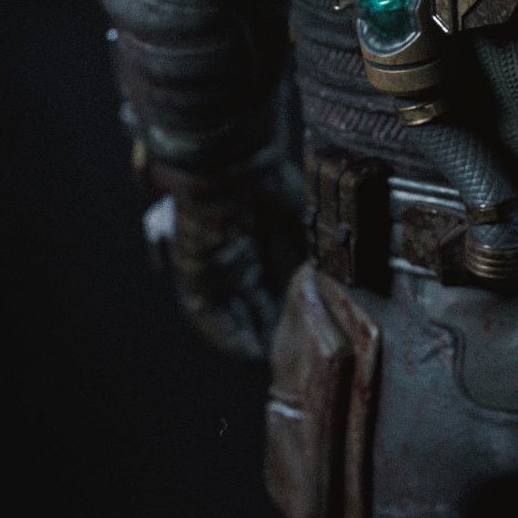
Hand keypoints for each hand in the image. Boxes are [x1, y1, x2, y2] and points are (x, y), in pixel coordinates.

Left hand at [144, 176, 299, 359]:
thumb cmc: (256, 173)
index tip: (300, 323)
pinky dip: (227, 333)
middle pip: (247, 298)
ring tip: (270, 358)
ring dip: (248, 335)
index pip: (264, 279)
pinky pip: (206, 313)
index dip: (280, 303)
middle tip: (289, 350)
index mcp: (248, 234)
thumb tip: (326, 260)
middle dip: (267, 324)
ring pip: (227, 309)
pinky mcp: (192, 270)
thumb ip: (304, 237)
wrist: (225, 158)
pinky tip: (248, 350)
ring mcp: (209, 262)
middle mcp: (227, 251)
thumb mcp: (292, 208)